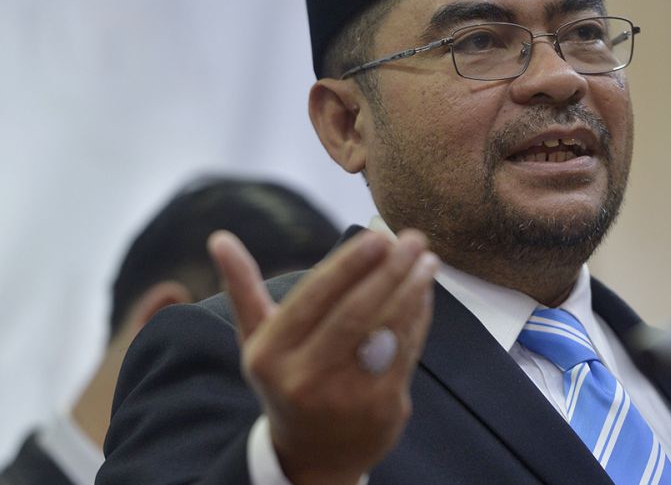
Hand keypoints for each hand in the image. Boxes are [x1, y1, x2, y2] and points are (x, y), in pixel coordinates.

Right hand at [209, 228, 437, 484]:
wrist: (313, 456)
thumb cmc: (287, 379)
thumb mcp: (257, 340)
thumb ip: (243, 288)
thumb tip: (220, 238)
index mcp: (270, 354)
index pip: (313, 298)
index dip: (349, 265)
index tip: (378, 236)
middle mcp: (304, 378)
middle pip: (354, 312)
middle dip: (388, 271)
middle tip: (412, 239)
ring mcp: (346, 397)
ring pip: (386, 331)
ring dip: (412, 290)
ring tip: (427, 260)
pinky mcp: (382, 408)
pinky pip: (406, 351)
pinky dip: (419, 317)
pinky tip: (425, 292)